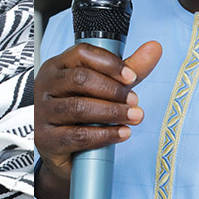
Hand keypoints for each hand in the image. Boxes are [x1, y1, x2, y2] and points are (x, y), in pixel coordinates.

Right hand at [34, 40, 160, 198]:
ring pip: (79, 108)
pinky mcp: (46, 138)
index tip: (131, 77)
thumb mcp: (105, 88)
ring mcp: (43, 112)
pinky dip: (105, 135)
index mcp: (58, 67)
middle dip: (113, 90)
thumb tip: (155, 48)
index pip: (82, 53)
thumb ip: (129, 69)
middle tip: (135, 101)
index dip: (109, 63)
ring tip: (135, 117)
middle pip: (80, 79)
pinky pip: (78, 135)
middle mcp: (45, 85)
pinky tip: (122, 133)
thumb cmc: (81, 112)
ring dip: (113, 112)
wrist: (61, 151)